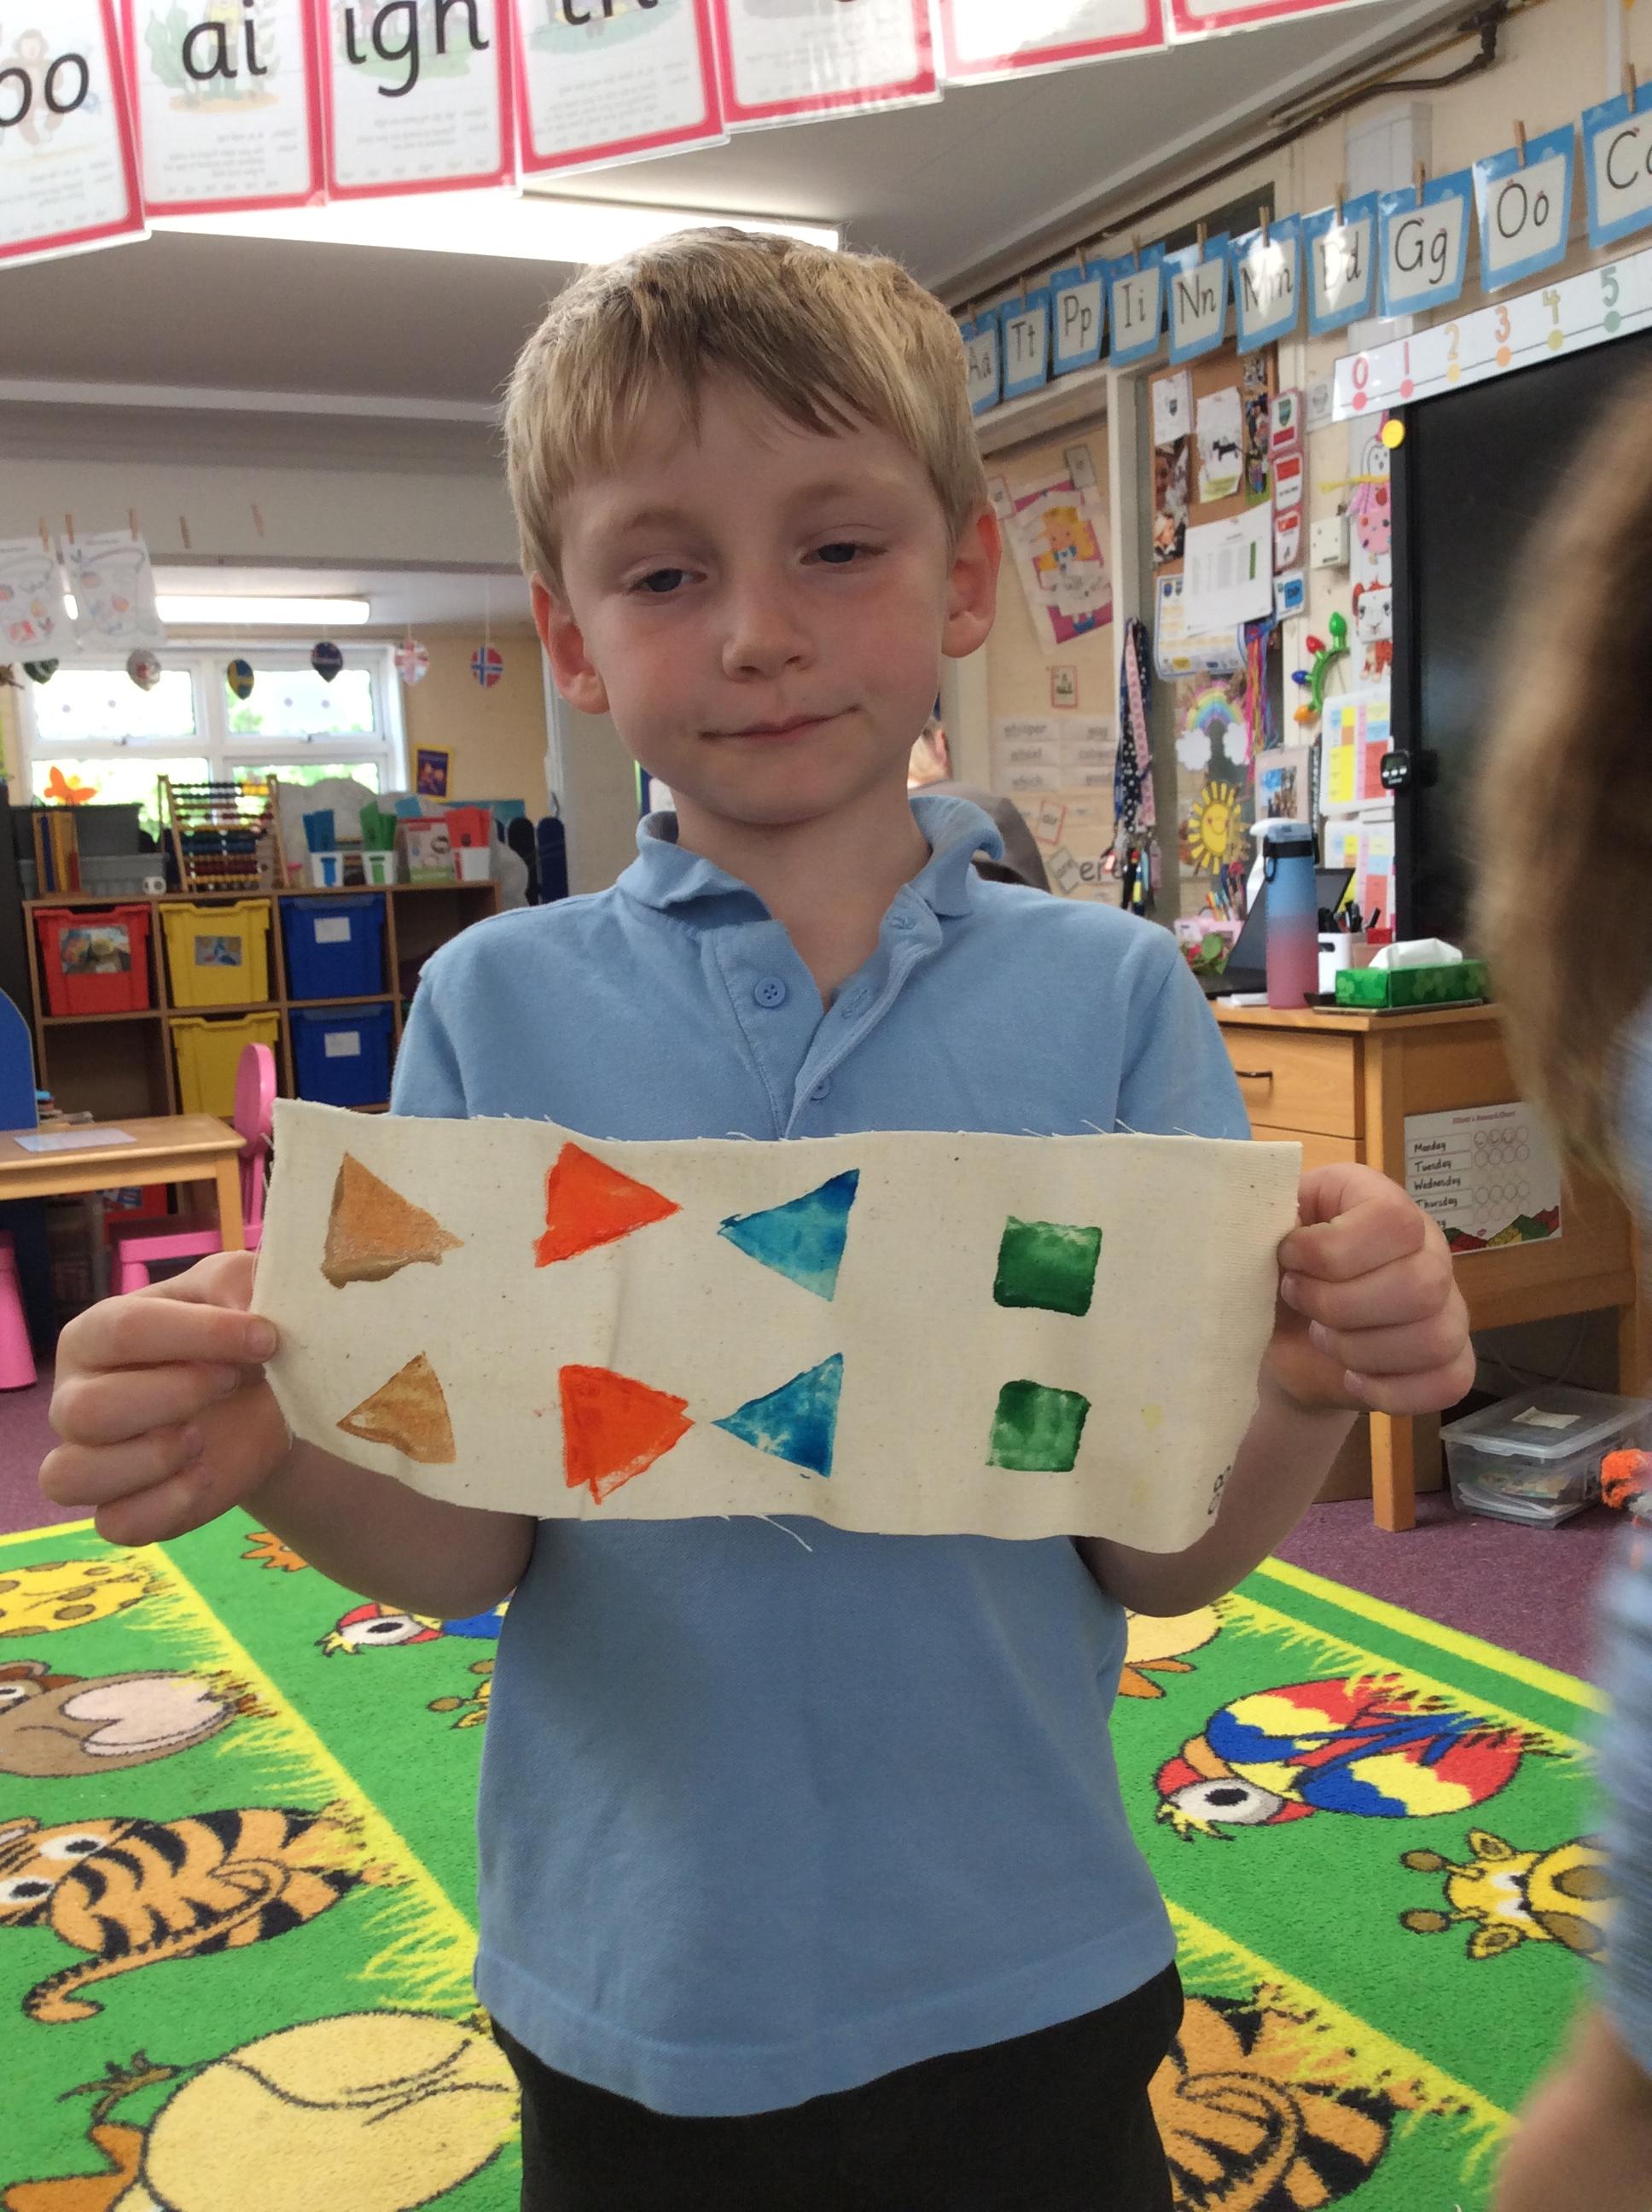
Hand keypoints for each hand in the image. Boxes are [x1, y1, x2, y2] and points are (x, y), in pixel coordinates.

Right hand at [42, 1252, 290, 1548]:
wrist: (269, 1401)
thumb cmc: (238, 1335)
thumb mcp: (243, 1288)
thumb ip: (238, 1281)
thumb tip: (239, 1305)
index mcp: (96, 1334)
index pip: (123, 1331)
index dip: (200, 1335)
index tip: (265, 1337)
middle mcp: (76, 1397)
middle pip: (87, 1411)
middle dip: (176, 1395)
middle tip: (234, 1380)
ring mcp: (90, 1459)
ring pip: (71, 1476)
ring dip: (152, 1457)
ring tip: (202, 1435)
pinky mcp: (122, 1508)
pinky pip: (116, 1524)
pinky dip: (166, 1505)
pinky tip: (205, 1475)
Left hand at [1263, 1162, 1473, 1415]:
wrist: (1284, 1341)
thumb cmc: (1271, 1275)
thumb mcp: (1259, 1237)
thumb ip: (1264, 1219)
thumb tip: (1272, 1226)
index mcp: (1382, 1202)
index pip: (1393, 1220)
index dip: (1332, 1249)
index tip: (1288, 1260)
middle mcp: (1428, 1247)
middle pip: (1419, 1283)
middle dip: (1339, 1306)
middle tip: (1301, 1303)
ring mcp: (1447, 1306)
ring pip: (1435, 1337)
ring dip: (1359, 1350)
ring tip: (1322, 1339)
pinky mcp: (1450, 1359)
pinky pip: (1449, 1382)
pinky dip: (1391, 1391)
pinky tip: (1351, 1379)